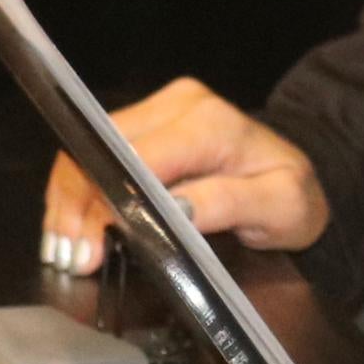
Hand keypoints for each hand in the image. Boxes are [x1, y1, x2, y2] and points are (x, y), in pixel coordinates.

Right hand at [38, 78, 328, 272]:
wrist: (297, 170)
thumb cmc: (292, 195)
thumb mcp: (282, 208)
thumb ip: (229, 204)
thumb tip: (176, 211)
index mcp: (212, 123)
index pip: (139, 158)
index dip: (107, 201)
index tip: (91, 247)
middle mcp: (180, 105)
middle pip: (103, 149)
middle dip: (79, 206)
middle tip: (71, 258)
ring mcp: (159, 108)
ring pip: (91, 147)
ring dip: (71, 199)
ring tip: (66, 248)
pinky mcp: (146, 119)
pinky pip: (98, 151)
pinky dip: (80, 190)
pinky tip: (73, 226)